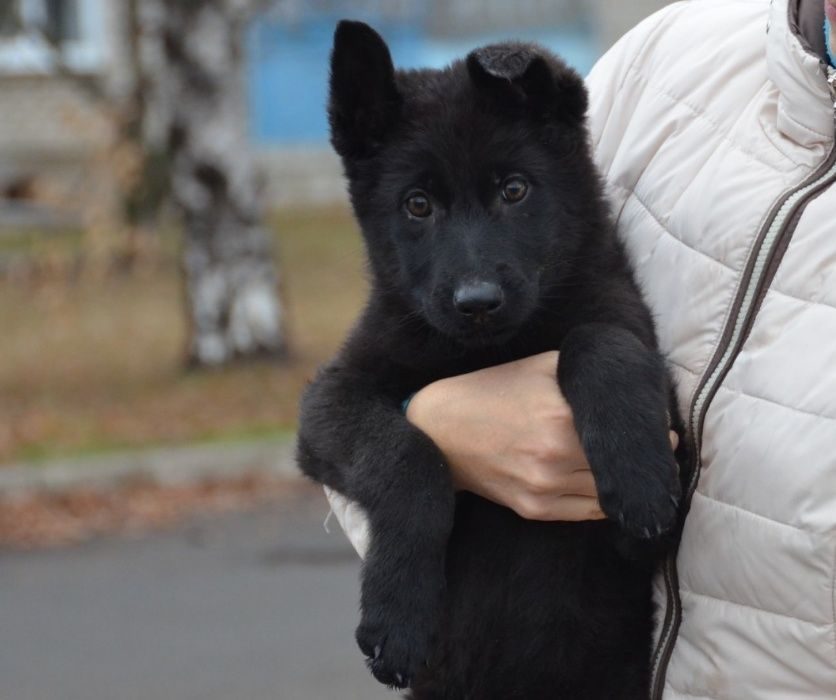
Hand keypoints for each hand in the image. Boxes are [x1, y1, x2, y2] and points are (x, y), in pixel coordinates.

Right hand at [406, 351, 677, 521]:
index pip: (627, 432)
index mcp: (560, 415)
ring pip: (610, 493)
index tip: (669, 431)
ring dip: (629, 483)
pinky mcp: (534, 509)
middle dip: (648, 458)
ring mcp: (544, 487)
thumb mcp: (538, 366)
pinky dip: (606, 501)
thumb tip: (632, 379)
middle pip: (623, 465)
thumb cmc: (492, 390)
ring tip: (640, 470)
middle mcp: (555, 455)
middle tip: (666, 450)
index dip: (655, 433)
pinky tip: (612, 487)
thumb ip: (583, 371)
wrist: (440, 430)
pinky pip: (588, 512)